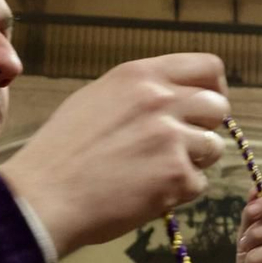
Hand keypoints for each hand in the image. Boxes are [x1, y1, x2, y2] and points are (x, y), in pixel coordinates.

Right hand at [0, 54, 230, 257]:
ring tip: (157, 171)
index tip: (205, 106)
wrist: (44, 196)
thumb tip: (175, 96)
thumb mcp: (96, 98)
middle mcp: (160, 99)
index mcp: (139, 75)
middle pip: (217, 107)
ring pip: (214, 147)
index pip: (208, 66)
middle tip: (178, 146)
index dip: (213, 88)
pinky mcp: (177, 175)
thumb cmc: (62, 152)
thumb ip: (140, 92)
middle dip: (203, 127)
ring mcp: (172, 137)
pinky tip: (148, 192)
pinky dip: (180, 192)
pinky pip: (199, 183)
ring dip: (193, 162)